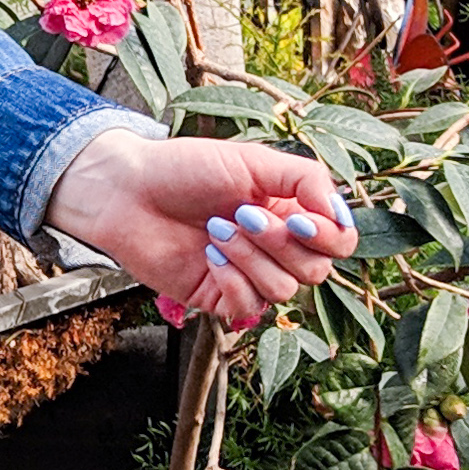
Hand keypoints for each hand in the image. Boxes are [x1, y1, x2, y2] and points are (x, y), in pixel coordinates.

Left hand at [43, 131, 354, 330]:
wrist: (128, 191)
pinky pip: (249, 307)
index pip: (340, 243)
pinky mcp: (218, 298)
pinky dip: (233, 280)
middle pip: (317, 271)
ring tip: (216, 230)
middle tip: (241, 214)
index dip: (329, 237)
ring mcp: (248, 275)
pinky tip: (209, 255)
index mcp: (292, 212)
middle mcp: (275, 248)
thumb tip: (340, 214)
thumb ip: (307, 181)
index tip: (299, 218)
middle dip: (281, 243)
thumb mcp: (255, 161)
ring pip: (283, 291)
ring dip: (251, 258)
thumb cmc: (186, 169)